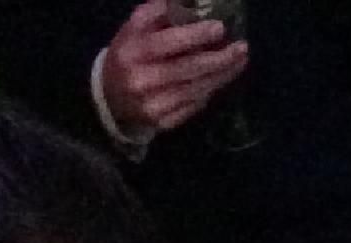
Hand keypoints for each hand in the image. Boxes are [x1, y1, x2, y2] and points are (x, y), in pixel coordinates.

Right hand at [101, 0, 247, 133]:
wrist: (109, 100)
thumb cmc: (127, 56)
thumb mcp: (133, 29)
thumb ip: (156, 13)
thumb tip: (188, 2)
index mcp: (134, 52)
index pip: (169, 43)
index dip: (196, 36)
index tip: (220, 28)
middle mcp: (143, 81)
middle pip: (188, 69)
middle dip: (218, 59)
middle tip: (241, 49)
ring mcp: (154, 105)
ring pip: (195, 89)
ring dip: (221, 76)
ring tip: (239, 61)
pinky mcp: (163, 123)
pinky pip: (192, 106)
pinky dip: (208, 91)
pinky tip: (221, 79)